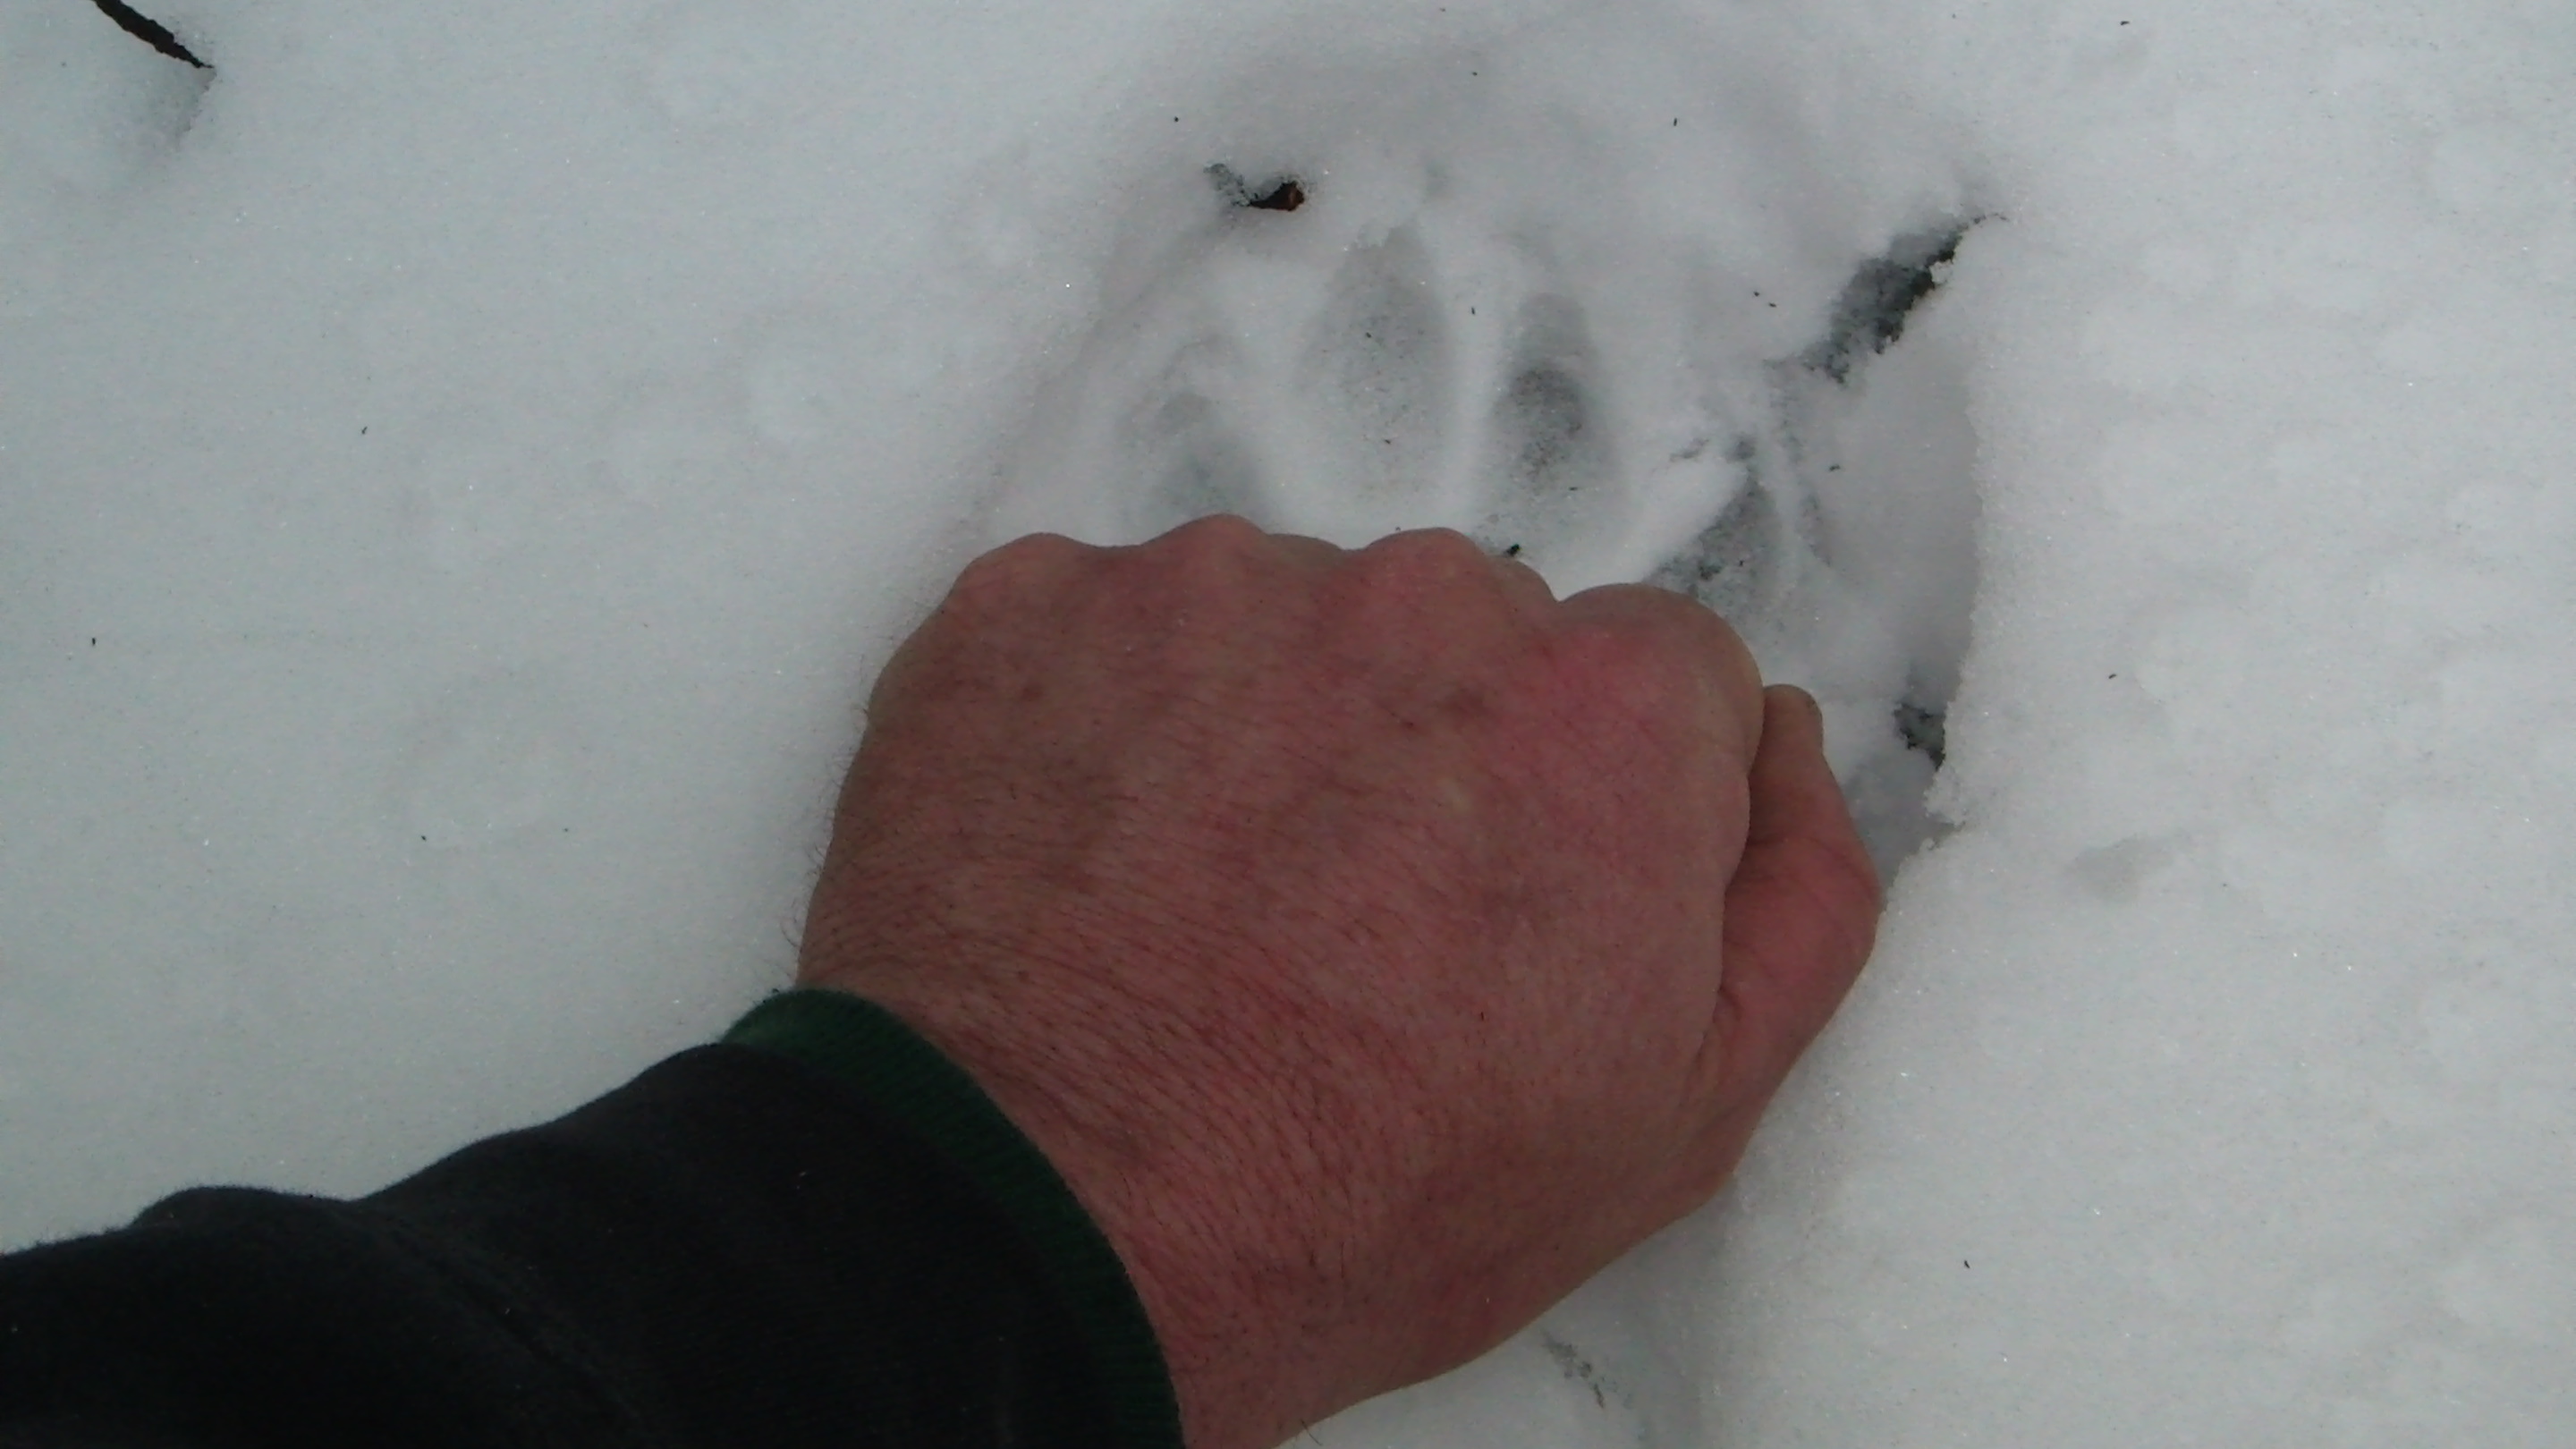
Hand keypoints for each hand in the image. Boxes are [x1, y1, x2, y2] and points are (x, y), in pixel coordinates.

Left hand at [797, 517, 1879, 1448]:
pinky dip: (1108, 720)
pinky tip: (1092, 860)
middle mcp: (1417, 601)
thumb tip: (1782, 740)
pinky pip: (1113, 630)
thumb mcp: (1677, 1112)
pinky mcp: (1033, 603)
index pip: (1655, 673)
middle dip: (1432, 746)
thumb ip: (1793, 898)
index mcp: (1602, 709)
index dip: (1596, 798)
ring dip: (1264, 728)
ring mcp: (1209, 588)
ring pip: (1285, 625)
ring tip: (1205, 905)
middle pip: (1465, 635)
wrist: (1041, 1229)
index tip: (1514, 902)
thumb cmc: (1363, 1196)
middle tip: (1349, 923)